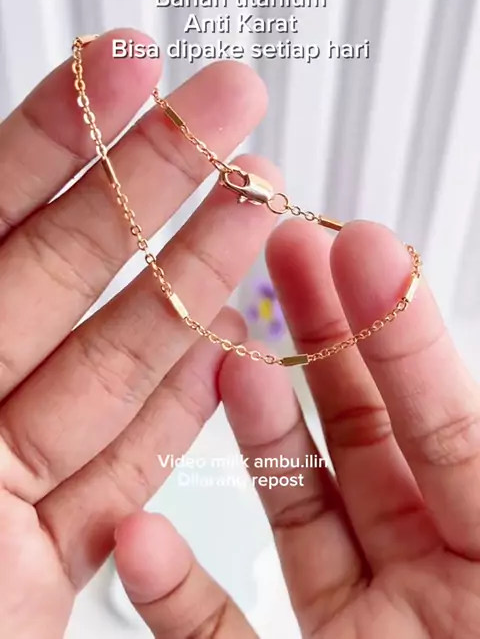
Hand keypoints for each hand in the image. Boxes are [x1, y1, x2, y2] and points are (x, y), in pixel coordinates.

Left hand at [0, 29, 276, 637]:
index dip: (52, 133)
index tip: (116, 62)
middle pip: (66, 270)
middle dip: (153, 174)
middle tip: (224, 101)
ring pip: (116, 359)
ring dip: (195, 275)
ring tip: (257, 199)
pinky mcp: (42, 566)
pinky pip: (127, 471)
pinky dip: (182, 408)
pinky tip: (225, 343)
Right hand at [114, 220, 479, 637]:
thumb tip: (475, 399)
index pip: (441, 424)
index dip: (397, 335)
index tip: (361, 249)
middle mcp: (424, 576)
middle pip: (364, 436)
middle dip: (324, 335)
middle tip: (291, 248)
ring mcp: (359, 626)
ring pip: (294, 506)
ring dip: (253, 429)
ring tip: (224, 353)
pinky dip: (172, 590)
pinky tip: (139, 537)